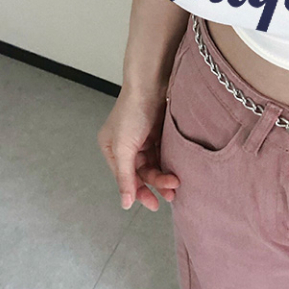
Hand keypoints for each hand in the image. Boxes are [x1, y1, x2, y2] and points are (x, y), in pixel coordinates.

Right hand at [97, 85, 179, 211]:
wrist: (151, 84)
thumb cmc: (132, 112)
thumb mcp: (124, 148)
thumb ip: (125, 177)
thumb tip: (125, 204)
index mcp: (110, 149)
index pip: (125, 178)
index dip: (139, 192)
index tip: (154, 204)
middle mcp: (125, 146)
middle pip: (141, 173)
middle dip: (156, 184)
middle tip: (171, 195)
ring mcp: (142, 140)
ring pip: (154, 165)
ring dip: (164, 176)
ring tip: (177, 184)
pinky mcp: (157, 134)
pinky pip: (163, 154)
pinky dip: (169, 163)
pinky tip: (177, 170)